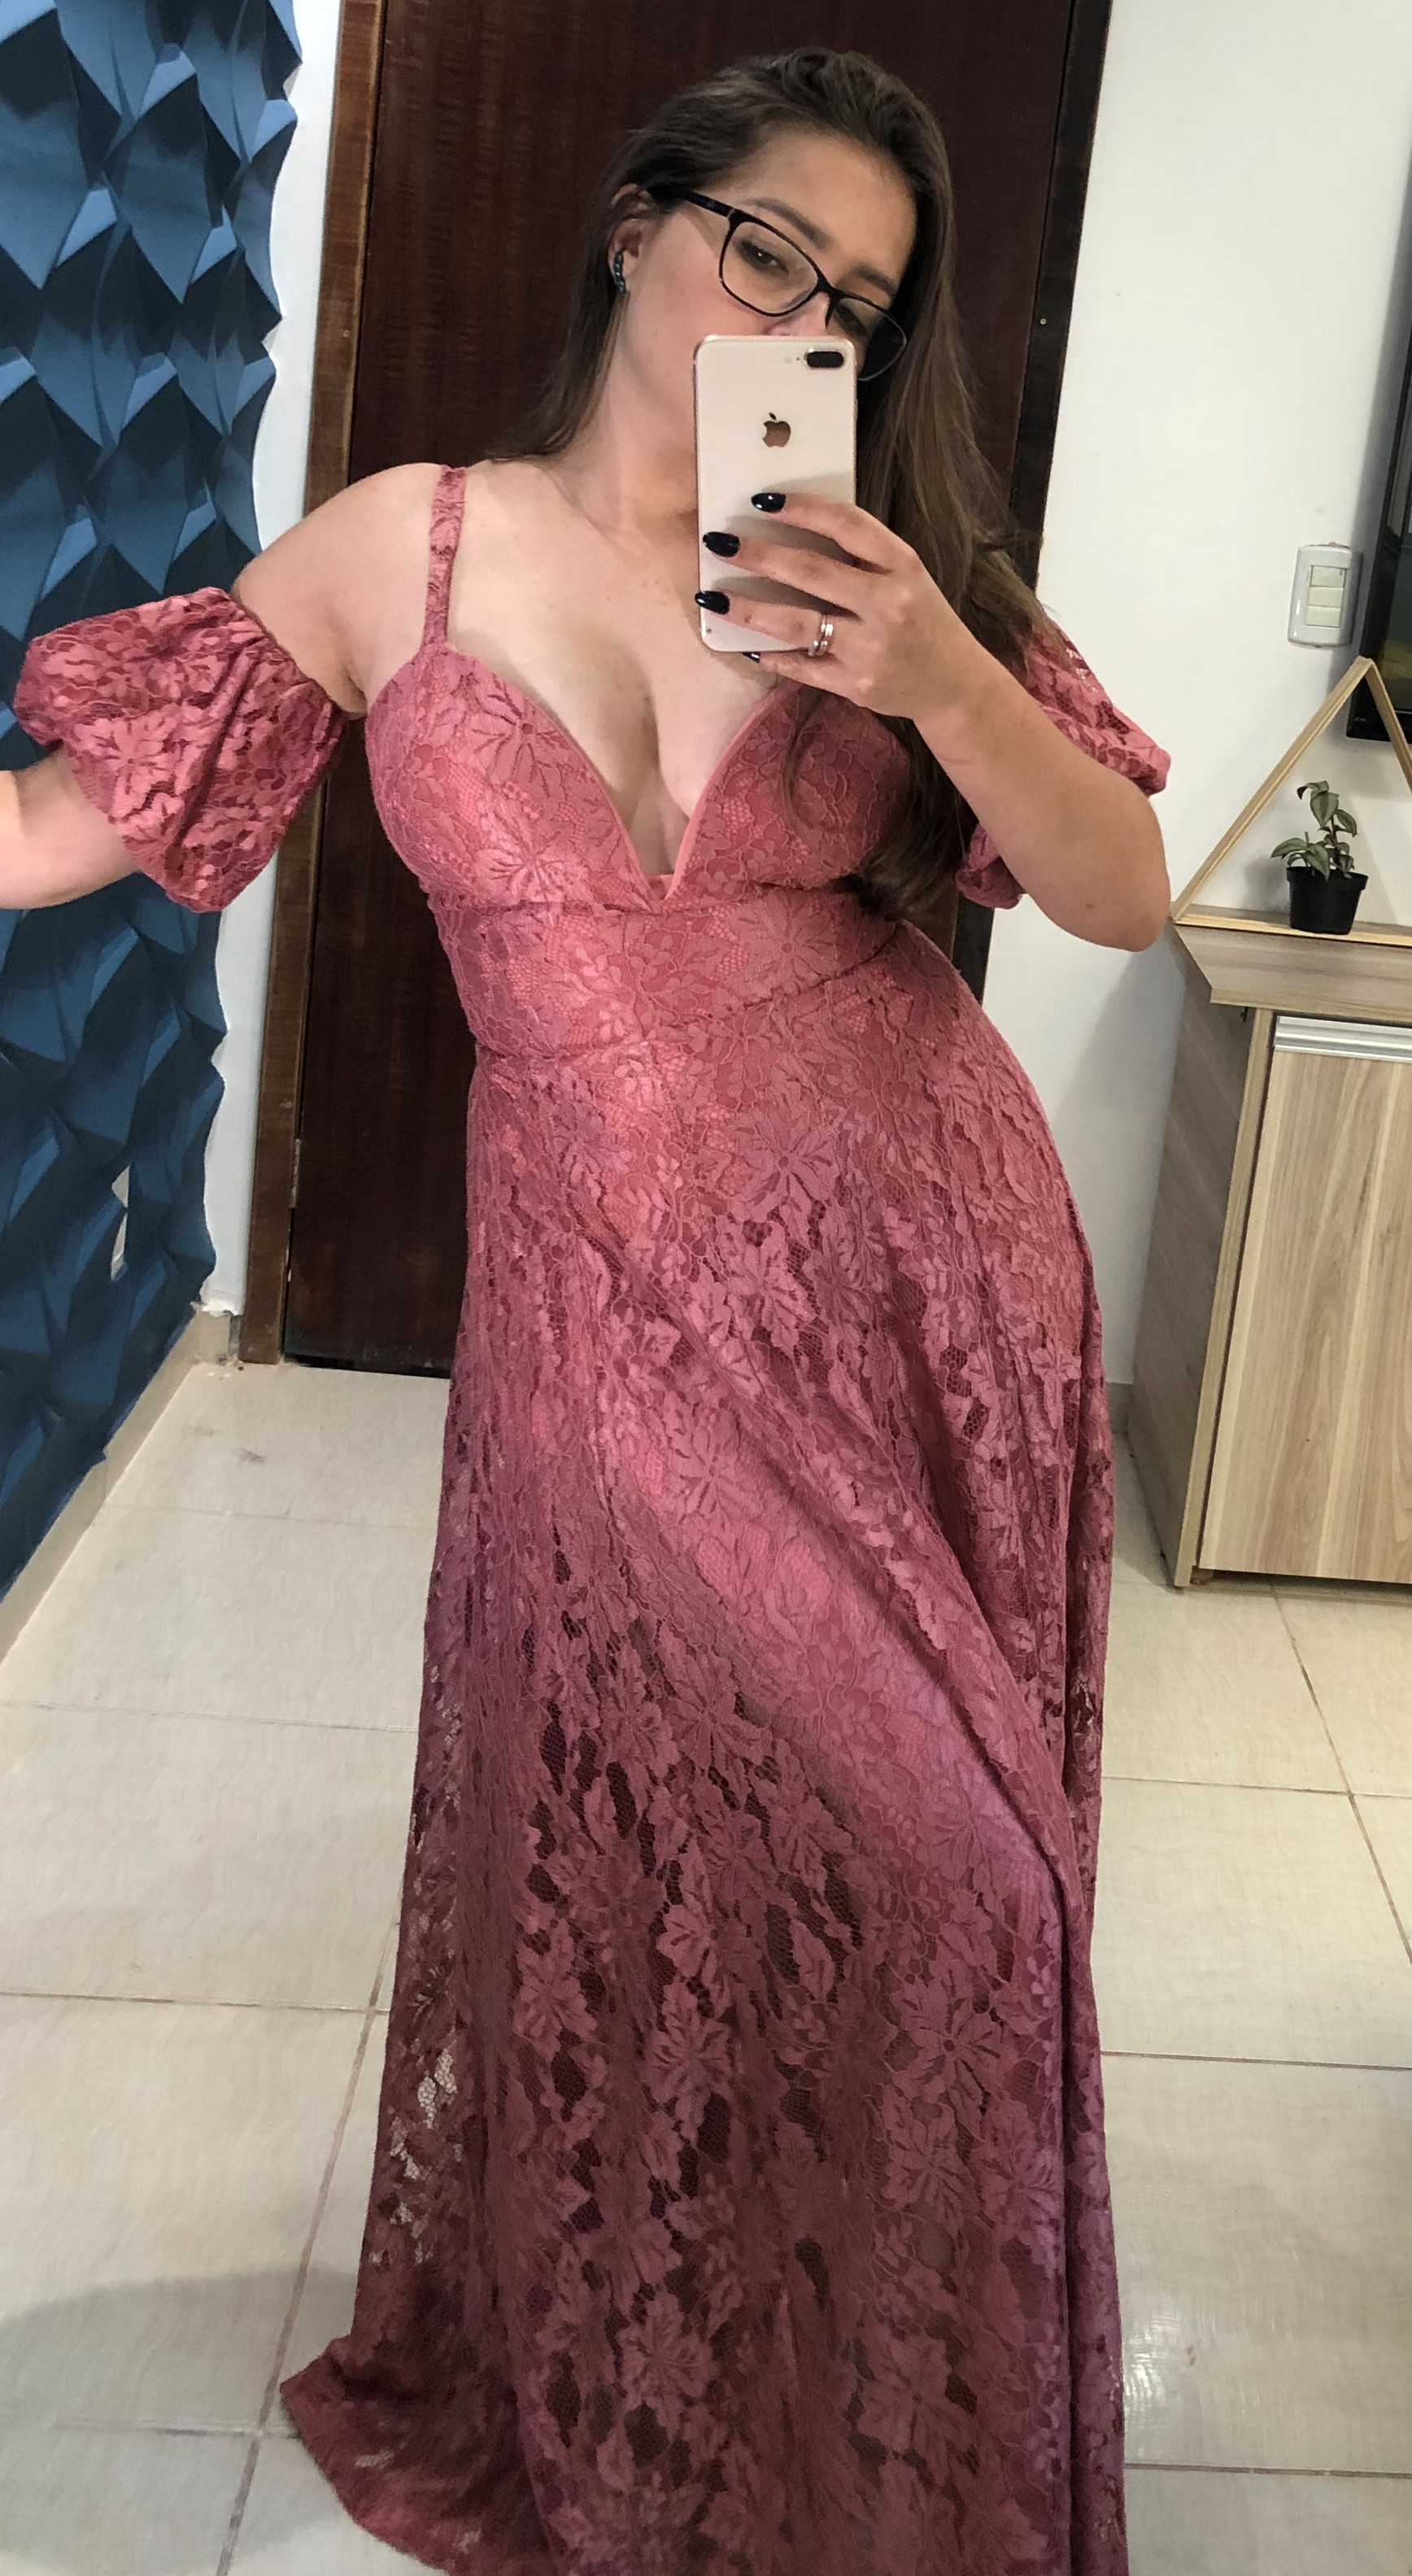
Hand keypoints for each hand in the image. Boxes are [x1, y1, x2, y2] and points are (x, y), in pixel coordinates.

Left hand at [696, 494, 987, 725]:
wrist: (952, 683)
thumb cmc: (920, 618)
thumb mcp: (906, 576)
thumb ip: (863, 555)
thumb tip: (792, 528)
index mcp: (902, 566)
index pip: (847, 524)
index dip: (802, 508)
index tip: (762, 500)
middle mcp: (888, 605)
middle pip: (811, 572)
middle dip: (759, 555)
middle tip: (720, 542)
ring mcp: (871, 649)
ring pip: (797, 624)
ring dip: (749, 609)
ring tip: (714, 597)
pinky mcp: (856, 685)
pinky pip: (801, 666)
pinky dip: (770, 655)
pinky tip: (744, 643)